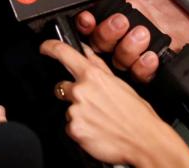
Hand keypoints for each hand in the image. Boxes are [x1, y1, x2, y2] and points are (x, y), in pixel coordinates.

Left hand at [40, 40, 188, 167]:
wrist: (145, 142)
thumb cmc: (137, 114)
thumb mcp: (119, 83)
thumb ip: (98, 65)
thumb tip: (85, 51)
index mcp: (93, 76)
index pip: (63, 53)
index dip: (49, 47)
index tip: (44, 47)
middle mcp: (81, 91)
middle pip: (61, 87)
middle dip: (72, 93)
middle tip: (92, 104)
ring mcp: (75, 111)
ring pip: (67, 109)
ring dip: (78, 113)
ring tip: (98, 120)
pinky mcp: (74, 129)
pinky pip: (70, 126)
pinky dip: (80, 128)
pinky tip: (95, 130)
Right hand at [75, 0, 188, 81]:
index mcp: (132, 6)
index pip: (97, 15)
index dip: (86, 18)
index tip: (88, 17)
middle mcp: (133, 29)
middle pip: (100, 40)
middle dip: (106, 33)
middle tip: (125, 22)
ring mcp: (144, 49)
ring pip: (117, 59)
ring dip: (125, 49)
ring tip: (145, 36)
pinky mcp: (159, 66)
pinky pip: (140, 75)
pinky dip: (142, 67)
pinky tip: (155, 56)